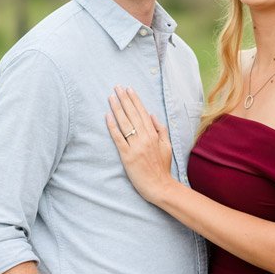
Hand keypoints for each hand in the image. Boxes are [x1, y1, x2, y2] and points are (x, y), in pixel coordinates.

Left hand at [106, 86, 173, 204]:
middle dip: (124, 99)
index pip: (143, 113)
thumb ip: (161, 130)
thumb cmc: (162, 168)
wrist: (159, 186)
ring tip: (111, 97)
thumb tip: (152, 115)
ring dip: (117, 109)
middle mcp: (145, 138)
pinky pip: (118, 138)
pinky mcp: (127, 156)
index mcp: (154, 135)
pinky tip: (107, 116)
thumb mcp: (166, 146)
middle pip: (132, 115)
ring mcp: (135, 147)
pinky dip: (112, 126)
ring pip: (125, 123)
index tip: (129, 89)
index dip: (135, 100)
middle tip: (117, 87)